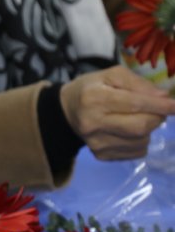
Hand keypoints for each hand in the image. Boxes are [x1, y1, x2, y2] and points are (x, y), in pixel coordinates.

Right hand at [60, 66, 174, 159]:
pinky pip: (136, 152)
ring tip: (138, 118)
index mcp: (93, 98)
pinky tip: (130, 131)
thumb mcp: (111, 75)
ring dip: (149, 129)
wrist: (66, 111)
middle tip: (158, 110)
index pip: (133, 104)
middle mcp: (92, 123)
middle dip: (157, 118)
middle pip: (140, 126)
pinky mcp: (102, 155)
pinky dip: (142, 141)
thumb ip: (138, 83)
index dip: (159, 106)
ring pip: (141, 141)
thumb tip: (164, 98)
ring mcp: (96, 143)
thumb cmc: (91, 88)